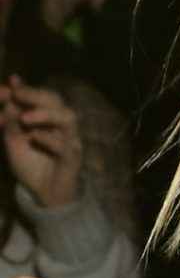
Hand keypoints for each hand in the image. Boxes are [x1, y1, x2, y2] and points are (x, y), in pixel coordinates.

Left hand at [0, 76, 82, 207]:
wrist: (42, 193)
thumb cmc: (31, 162)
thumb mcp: (13, 137)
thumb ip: (11, 115)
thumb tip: (11, 84)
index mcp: (49, 117)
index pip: (42, 96)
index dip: (27, 89)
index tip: (9, 86)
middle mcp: (62, 125)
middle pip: (57, 102)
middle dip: (36, 95)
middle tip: (17, 95)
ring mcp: (70, 141)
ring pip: (67, 119)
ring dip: (47, 114)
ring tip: (25, 118)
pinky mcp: (72, 159)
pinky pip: (65, 146)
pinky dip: (49, 140)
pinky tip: (34, 138)